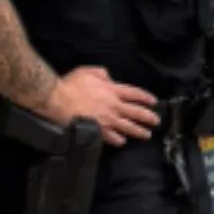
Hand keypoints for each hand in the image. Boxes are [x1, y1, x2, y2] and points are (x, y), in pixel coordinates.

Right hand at [43, 66, 159, 146]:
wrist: (57, 99)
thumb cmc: (71, 84)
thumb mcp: (88, 71)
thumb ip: (102, 73)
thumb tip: (109, 77)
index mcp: (112, 90)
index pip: (135, 94)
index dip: (145, 98)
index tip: (153, 102)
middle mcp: (113, 106)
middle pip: (136, 112)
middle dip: (148, 117)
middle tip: (156, 121)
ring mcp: (107, 120)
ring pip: (128, 127)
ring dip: (139, 131)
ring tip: (147, 135)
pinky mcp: (98, 130)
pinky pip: (112, 137)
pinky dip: (118, 140)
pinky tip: (122, 141)